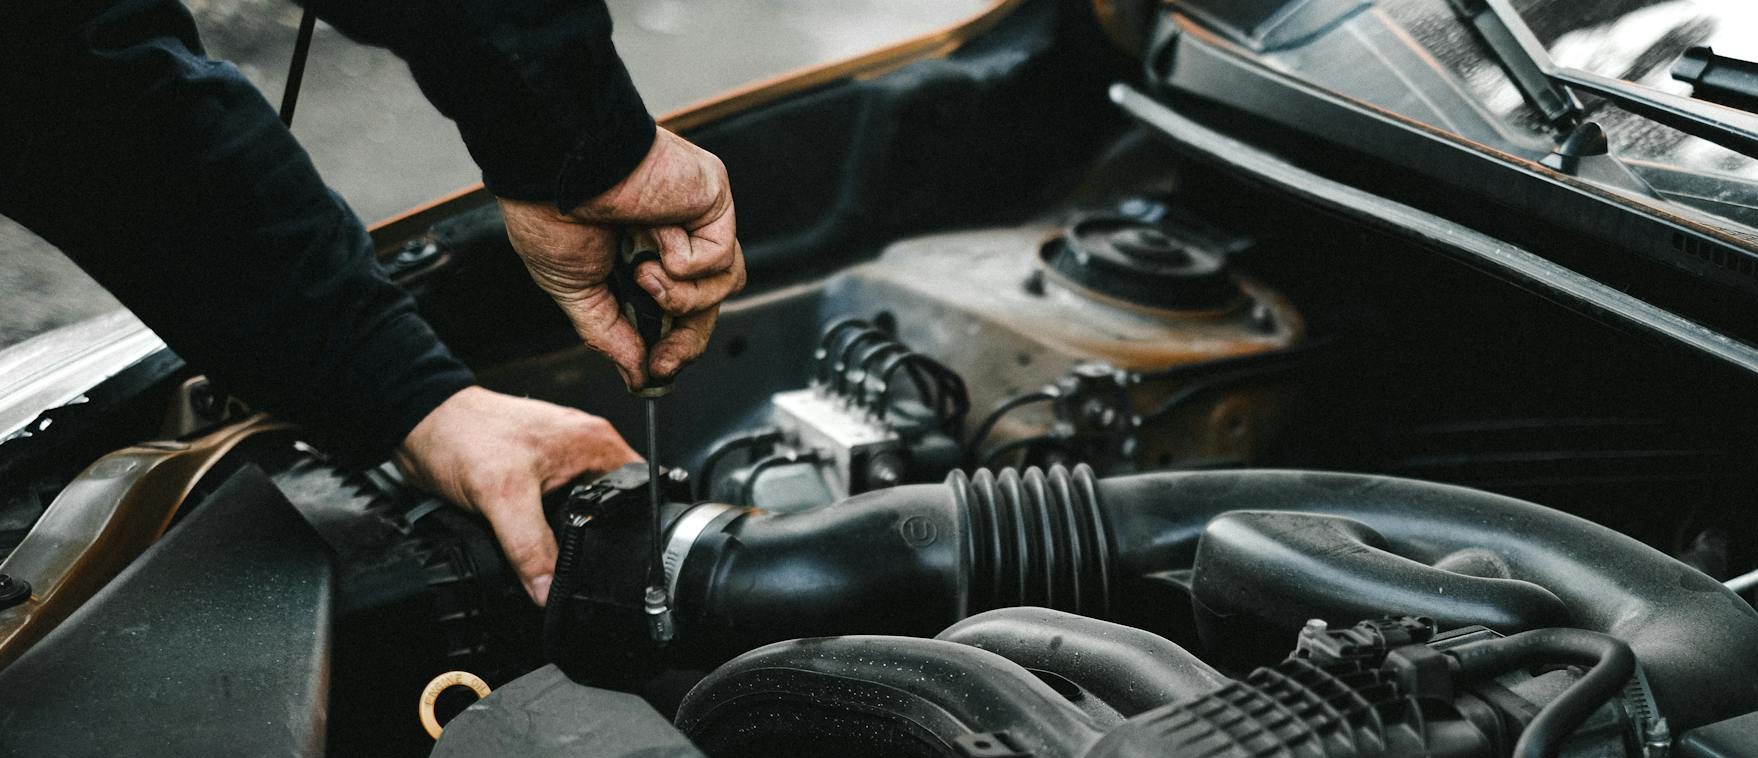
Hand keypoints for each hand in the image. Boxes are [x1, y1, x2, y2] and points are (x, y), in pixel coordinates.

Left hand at [394, 386, 640, 604]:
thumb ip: (530, 547)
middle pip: (612, 507)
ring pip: (581, 513)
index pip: (638, 491)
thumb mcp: (502, 497)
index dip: (635, 529)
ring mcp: (560, 463)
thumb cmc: (463, 435)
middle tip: (579, 563)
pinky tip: (533, 543)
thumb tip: (549, 590)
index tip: (621, 559)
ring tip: (552, 553)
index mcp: (595, 443)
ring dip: (568, 535)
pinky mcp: (536, 477)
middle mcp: (584, 450)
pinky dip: (545, 530)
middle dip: (599, 538)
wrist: (420, 426)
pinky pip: (555, 512)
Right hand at [500, 128, 745, 389]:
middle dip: (685, 341)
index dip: (672, 346)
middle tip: (662, 361)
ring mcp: (696, 215)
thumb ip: (609, 334)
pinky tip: (656, 237)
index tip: (656, 373)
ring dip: (682, 297)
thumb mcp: (576, 290)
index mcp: (639, 252)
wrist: (553, 166)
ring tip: (643, 275)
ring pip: (722, 284)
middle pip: (708, 303)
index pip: (678, 309)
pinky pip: (719, 257)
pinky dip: (685, 261)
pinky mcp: (714, 197)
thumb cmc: (551, 210)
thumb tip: (637, 376)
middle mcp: (674, 234)